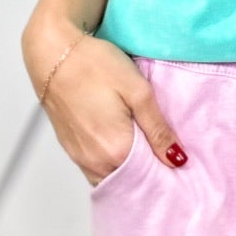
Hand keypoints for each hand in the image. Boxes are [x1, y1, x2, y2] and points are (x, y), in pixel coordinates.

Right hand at [22, 22, 187, 185]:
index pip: (150, 179)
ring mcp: (80, 157)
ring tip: (147, 148)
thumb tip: (177, 159)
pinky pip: (97, 168)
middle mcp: (94, 162)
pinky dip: (113, 163)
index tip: (181, 163)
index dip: (168, 174)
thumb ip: (158, 129)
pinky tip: (124, 143)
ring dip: (130, 169)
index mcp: (115, 150)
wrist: (53, 53)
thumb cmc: (94, 65)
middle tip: (168, 155)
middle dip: (150, 174)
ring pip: (112, 177)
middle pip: (130, 182)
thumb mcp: (138, 91)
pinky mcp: (71, 148)